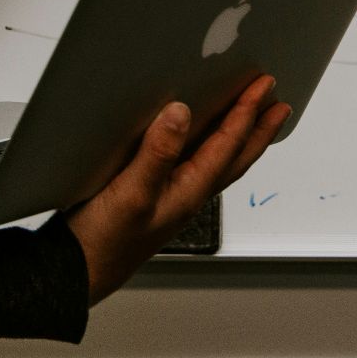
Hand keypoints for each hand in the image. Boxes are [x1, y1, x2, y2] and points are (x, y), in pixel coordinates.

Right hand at [66, 75, 290, 305]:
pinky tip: (199, 141)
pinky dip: (210, 148)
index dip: (248, 112)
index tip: (263, 86)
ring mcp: (174, 196)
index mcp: (190, 190)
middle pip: (236, 156)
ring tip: (255, 119)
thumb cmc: (105, 242)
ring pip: (220, 162)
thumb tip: (181, 113)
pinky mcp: (155, 195)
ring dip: (241, 138)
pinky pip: (197, 165)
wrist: (77, 271)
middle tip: (279, 104)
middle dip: (259, 128)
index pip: (229, 144)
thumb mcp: (132, 192)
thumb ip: (158, 153)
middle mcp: (188, 192)